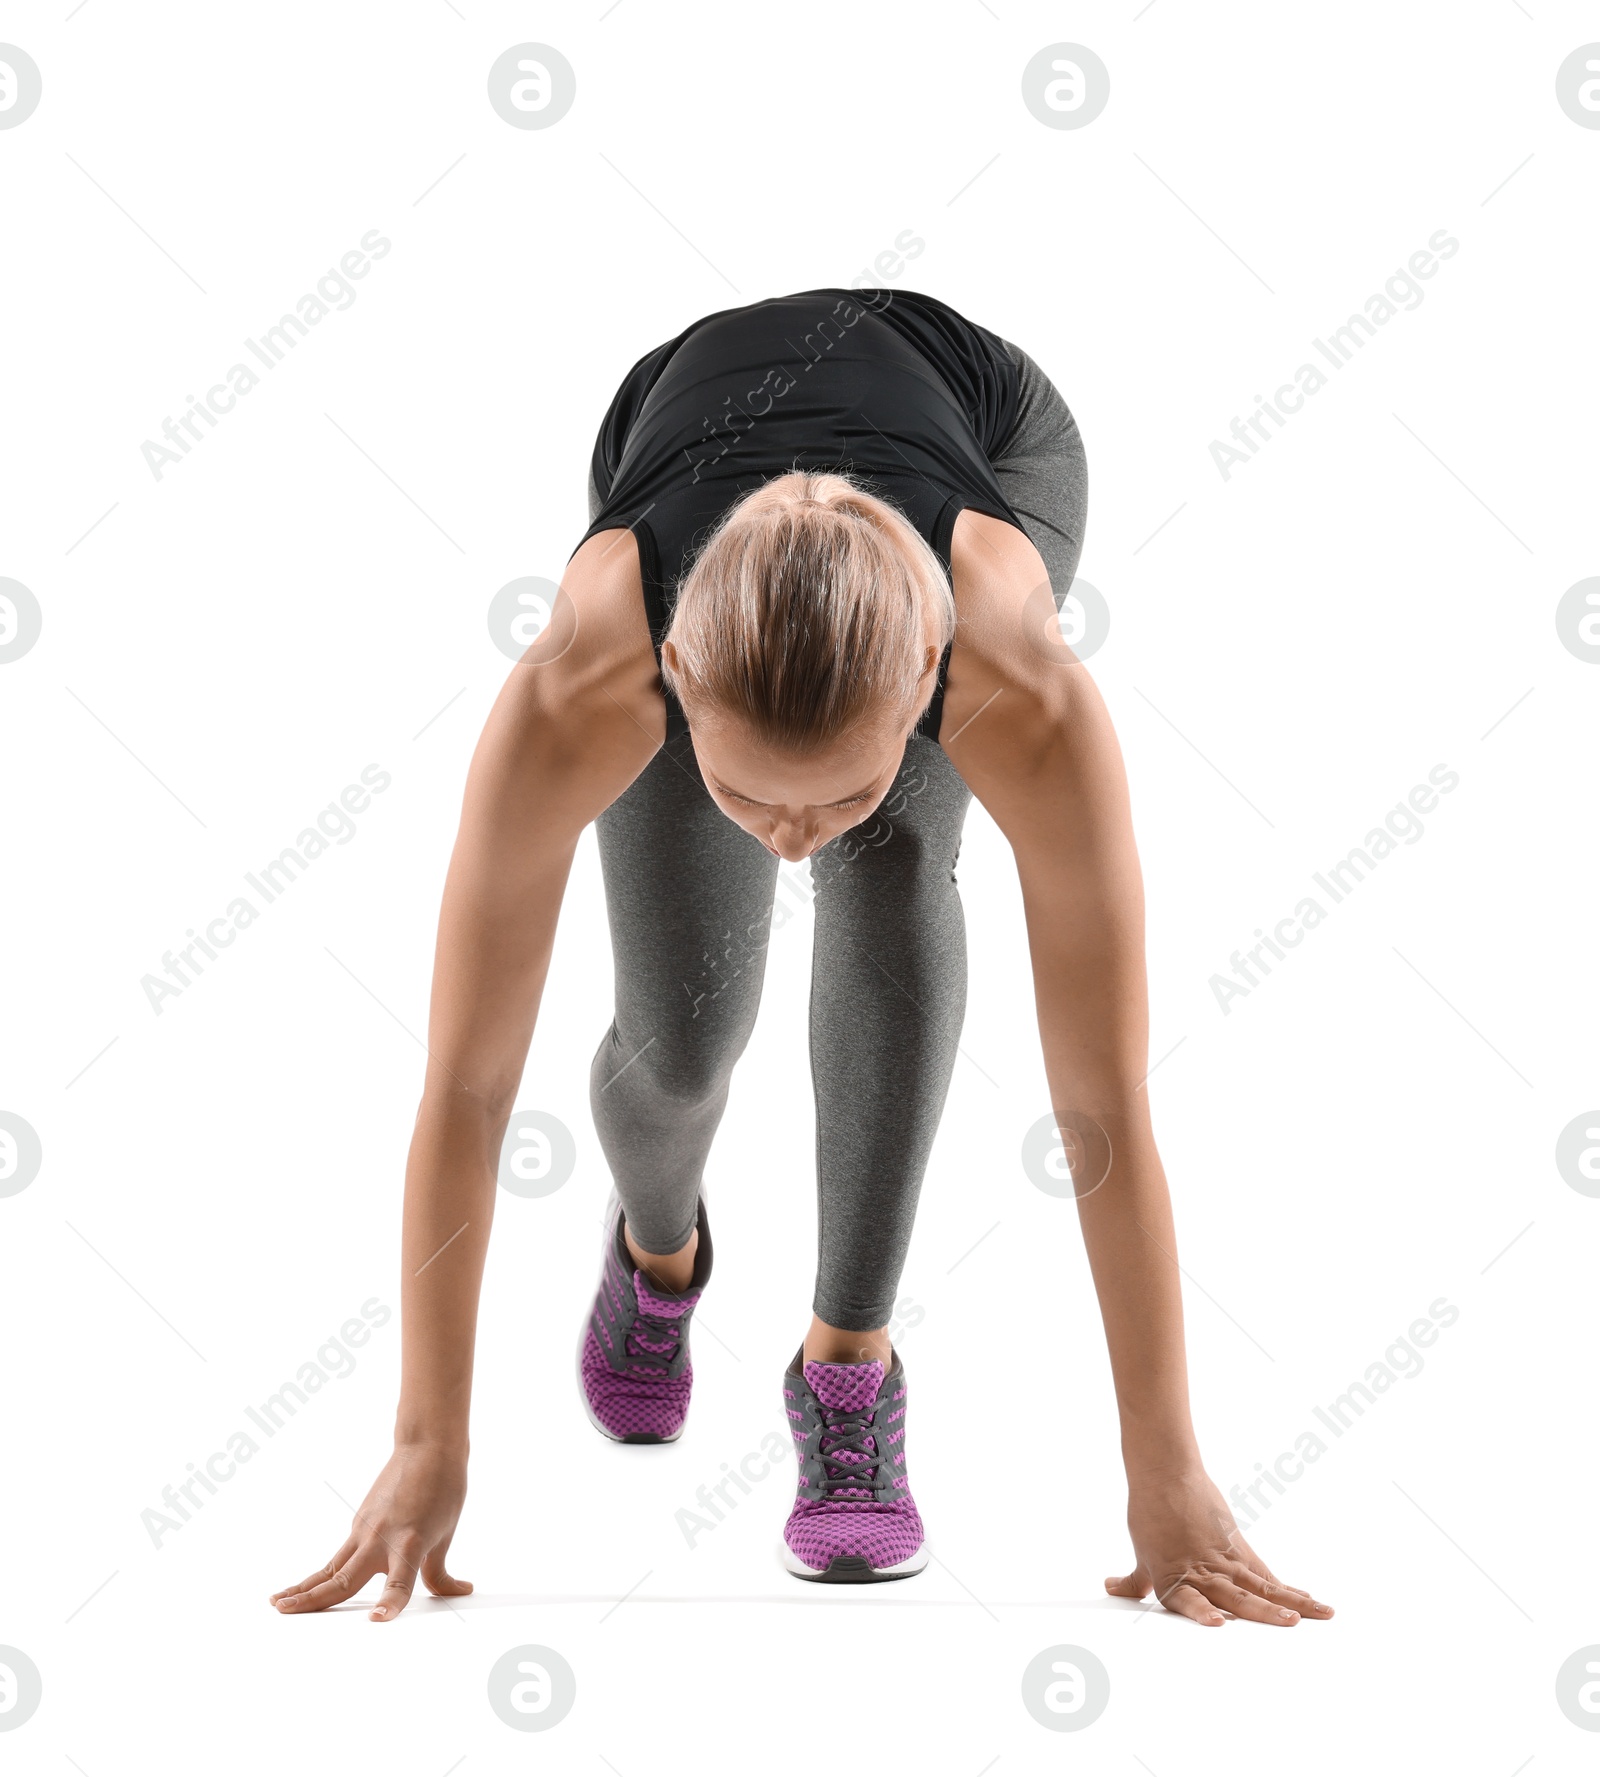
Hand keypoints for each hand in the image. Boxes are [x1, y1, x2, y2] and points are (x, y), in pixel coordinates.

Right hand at [270, 1442, 471, 1622]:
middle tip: (286, 1613)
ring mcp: (364, 1531)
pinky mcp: (358, 1524)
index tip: (376, 1620)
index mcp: (410, 1543)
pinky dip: (320, 1574)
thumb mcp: (446, 1534)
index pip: (400, 1582)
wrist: (427, 1448)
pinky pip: (337, 1556)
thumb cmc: (443, 1488)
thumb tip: (459, 1591)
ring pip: (330, 1567)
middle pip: (344, 1578)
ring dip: (304, 1587)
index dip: (389, 1603)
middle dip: (314, 1599)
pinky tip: (301, 1588)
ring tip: (277, 1603)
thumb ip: (439, 1572)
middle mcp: (381, 1539)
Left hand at [1105, 1467, 1332, 1626]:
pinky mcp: (1238, 1547)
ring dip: (1287, 1602)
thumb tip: (1111, 1587)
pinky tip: (1307, 1601)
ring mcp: (1224, 1560)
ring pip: (1259, 1586)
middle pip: (1236, 1596)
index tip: (1218, 1623)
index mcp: (1173, 1578)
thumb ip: (1135, 1580)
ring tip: (1313, 1615)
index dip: (1202, 1612)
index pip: (1188, 1600)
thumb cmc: (1149, 1514)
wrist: (1165, 1474)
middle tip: (1288, 1625)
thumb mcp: (1141, 1552)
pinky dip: (1285, 1589)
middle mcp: (1203, 1571)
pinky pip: (1265, 1574)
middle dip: (1262, 1613)